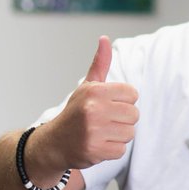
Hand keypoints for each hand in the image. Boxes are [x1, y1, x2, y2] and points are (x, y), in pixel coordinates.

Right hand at [47, 36, 139, 168]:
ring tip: (101, 132)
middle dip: (123, 119)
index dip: (123, 101)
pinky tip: (98, 144)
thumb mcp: (87, 86)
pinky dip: (112, 149)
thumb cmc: (76, 112)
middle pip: (134, 114)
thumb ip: (100, 64)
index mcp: (94, 91)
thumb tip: (105, 38)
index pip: (132, 94)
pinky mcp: (95, 150)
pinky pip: (121, 150)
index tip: (108, 105)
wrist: (54, 143)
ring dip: (118, 135)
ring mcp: (94, 131)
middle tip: (105, 121)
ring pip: (130, 133)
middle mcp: (93, 109)